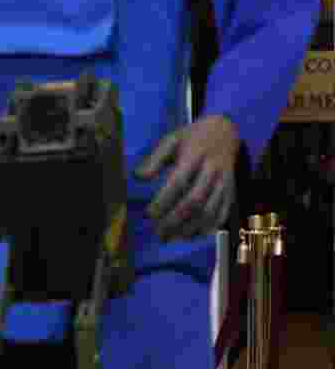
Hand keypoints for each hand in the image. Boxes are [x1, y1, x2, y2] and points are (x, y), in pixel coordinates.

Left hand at [135, 115, 240, 241]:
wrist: (226, 130)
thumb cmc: (192, 137)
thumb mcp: (171, 140)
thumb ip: (154, 159)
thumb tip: (137, 177)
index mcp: (194, 155)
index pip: (178, 182)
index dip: (164, 201)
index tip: (149, 214)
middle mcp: (212, 169)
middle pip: (195, 200)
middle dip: (175, 219)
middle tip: (159, 233)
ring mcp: (224, 181)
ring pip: (210, 209)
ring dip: (191, 227)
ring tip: (173, 238)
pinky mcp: (232, 189)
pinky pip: (224, 211)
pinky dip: (210, 226)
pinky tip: (196, 235)